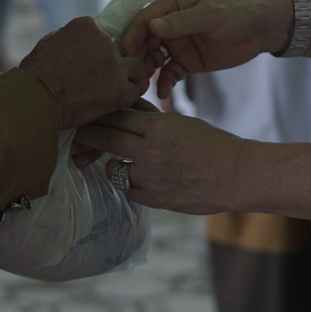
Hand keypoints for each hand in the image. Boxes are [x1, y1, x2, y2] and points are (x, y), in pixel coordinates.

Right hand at [19, 17, 149, 128]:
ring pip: (136, 67)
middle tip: (104, 77)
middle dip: (114, 62)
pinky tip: (115, 102)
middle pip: (121, 49)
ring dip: (128, 76)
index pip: (104, 34)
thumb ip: (72, 38)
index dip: (99, 50)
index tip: (91, 62)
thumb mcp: (52, 41)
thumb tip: (80, 43)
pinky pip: (134, 91)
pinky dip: (125, 97)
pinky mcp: (120, 90)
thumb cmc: (37, 71)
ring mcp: (116, 65)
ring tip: (116, 88)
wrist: (36, 97)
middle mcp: (107, 41)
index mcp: (89, 25)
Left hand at [75, 108, 246, 214]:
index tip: (85, 113)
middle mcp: (148, 150)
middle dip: (87, 135)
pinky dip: (131, 184)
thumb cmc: (214, 145)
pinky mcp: (154, 198)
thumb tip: (129, 115)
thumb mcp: (182, 123)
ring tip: (111, 161)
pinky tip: (138, 180)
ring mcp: (149, 176)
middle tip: (74, 133)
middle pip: (106, 139)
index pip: (117, 115)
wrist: (236, 175)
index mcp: (157, 126)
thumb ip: (153, 122)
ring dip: (111, 164)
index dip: (98, 114)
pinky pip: (130, 190)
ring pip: (114, 168)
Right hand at [119, 0, 290, 103]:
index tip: (124, 55)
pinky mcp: (188, 62)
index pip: (143, 21)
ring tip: (142, 89)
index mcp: (172, 5)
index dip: (131, 37)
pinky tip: (162, 94)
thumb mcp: (212, 14)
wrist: (266, 27)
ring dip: (146, 73)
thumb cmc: (240, 10)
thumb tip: (152, 27)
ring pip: (153, 60)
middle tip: (131, 78)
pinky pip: (169, 74)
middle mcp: (170, 24)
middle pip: (143, 42)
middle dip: (135, 60)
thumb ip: (182, 22)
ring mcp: (178, 44)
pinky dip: (163, 84)